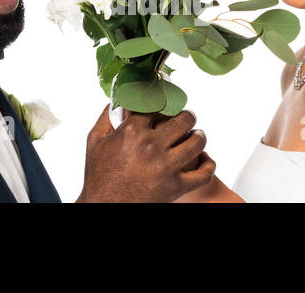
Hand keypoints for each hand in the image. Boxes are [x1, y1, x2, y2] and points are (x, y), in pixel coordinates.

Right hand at [76, 105, 215, 201]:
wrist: (104, 206)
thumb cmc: (99, 175)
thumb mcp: (95, 140)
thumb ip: (107, 116)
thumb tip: (118, 99)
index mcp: (132, 131)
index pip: (159, 107)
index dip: (164, 107)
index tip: (166, 109)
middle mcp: (151, 146)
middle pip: (184, 119)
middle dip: (187, 117)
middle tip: (185, 120)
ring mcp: (165, 167)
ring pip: (197, 141)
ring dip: (199, 136)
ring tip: (195, 137)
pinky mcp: (175, 187)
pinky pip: (204, 173)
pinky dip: (209, 164)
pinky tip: (205, 159)